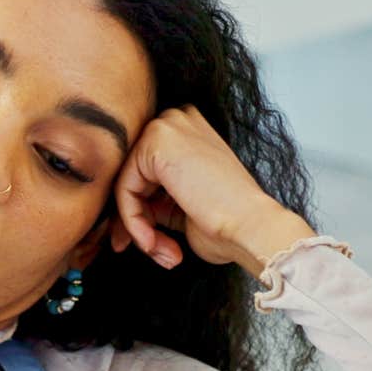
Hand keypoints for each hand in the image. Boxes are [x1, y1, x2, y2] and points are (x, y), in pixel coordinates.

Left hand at [109, 105, 314, 274]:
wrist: (250, 227)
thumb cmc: (227, 222)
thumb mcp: (180, 205)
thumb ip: (152, 198)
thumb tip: (121, 213)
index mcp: (186, 132)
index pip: (142, 173)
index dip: (139, 211)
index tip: (145, 242)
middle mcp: (176, 121)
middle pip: (130, 177)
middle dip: (134, 220)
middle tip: (149, 249)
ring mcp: (165, 126)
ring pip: (125, 185)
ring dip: (138, 227)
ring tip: (159, 250)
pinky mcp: (154, 142)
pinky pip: (124, 190)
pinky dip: (134, 222)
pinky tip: (153, 241)